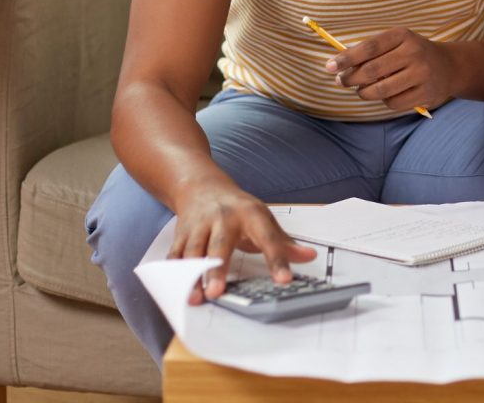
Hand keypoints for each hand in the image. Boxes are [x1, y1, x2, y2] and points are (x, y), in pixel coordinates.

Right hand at [170, 183, 317, 304]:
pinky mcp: (181, 234)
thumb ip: (283, 242)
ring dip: (192, 275)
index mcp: (251, 214)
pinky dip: (174, 272)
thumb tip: (309, 256)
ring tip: (195, 297)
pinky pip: (176, 254)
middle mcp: (223, 218)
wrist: (201, 186)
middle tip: (218, 292)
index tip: (284, 280)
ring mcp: (200, 225)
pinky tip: (175, 289)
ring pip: (194, 251)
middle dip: (217, 269)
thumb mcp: (264, 219)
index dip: (277, 259)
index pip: (268, 238)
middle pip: (220, 244)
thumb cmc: (237, 208)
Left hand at [327, 27, 458, 112]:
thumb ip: (373, 51)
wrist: (450, 66)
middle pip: (372, 70)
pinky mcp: (426, 94)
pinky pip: (394, 103)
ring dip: (365, 92)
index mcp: (403, 36)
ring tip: (362, 90)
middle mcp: (414, 53)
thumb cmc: (413, 53)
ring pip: (381, 90)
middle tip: (341, 81)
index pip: (369, 47)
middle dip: (351, 78)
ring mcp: (422, 74)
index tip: (329, 66)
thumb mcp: (397, 43)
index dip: (346, 58)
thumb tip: (340, 65)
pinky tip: (386, 95)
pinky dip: (384, 101)